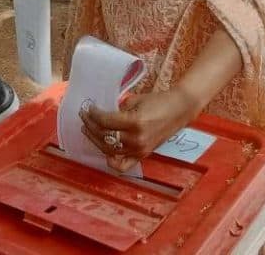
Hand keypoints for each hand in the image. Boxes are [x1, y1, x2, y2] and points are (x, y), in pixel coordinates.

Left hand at [80, 90, 197, 172]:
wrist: (180, 110)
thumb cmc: (158, 101)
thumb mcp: (135, 100)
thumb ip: (118, 109)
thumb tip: (102, 115)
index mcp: (134, 122)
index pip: (105, 121)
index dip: (93, 115)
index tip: (88, 109)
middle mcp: (136, 139)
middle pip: (104, 135)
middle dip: (90, 126)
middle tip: (84, 117)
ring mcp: (139, 149)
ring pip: (109, 149)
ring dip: (95, 139)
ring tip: (88, 130)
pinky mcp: (143, 155)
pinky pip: (122, 164)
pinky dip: (111, 160)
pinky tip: (104, 151)